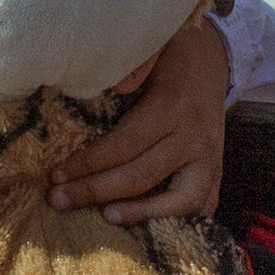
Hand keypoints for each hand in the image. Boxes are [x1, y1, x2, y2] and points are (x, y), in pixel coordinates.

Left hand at [47, 16, 230, 226]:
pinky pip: (201, 207)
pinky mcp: (218, 173)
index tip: (55, 174)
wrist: (217, 58)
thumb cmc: (172, 54)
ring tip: (105, 218)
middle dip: (95, 191)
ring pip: (178, 201)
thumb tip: (108, 85)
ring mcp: (211, 159)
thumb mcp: (152, 46)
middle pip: (141, 176)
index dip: (87, 164)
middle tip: (57, 201)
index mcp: (173, 106)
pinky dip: (175, 221)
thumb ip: (132, 64)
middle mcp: (194, 138)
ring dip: (140, 214)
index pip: (124, 145)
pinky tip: (145, 227)